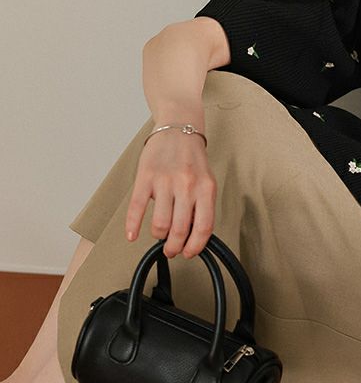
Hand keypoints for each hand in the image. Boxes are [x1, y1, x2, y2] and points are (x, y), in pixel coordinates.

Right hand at [124, 130, 216, 257]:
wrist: (178, 129)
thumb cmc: (192, 159)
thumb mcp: (206, 181)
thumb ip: (202, 206)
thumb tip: (195, 237)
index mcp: (205, 188)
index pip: (203, 227)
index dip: (195, 246)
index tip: (189, 253)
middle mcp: (187, 186)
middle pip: (179, 230)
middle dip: (174, 247)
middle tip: (171, 250)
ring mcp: (165, 181)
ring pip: (160, 224)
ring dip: (158, 236)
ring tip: (159, 235)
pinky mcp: (146, 177)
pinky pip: (137, 208)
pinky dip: (133, 226)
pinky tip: (132, 235)